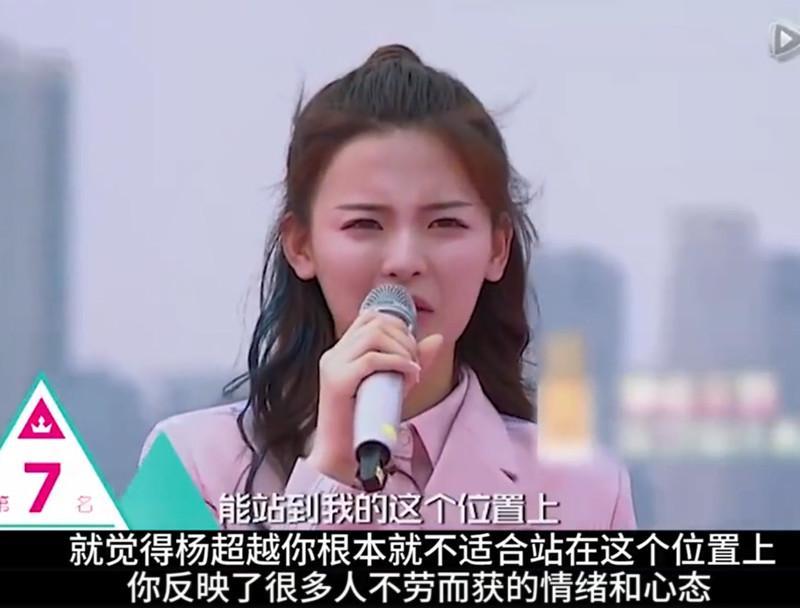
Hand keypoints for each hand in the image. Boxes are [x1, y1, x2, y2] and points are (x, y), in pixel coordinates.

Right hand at [307, 309, 442, 484]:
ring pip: (373, 336)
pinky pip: (372, 359)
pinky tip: (409, 375)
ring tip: (412, 370)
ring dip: (402, 350)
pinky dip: (397, 363)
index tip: (412, 349)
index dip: (398, 325)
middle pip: (375, 322)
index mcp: (342, 352)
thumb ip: (413, 361)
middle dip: (404, 338)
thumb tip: (438, 338)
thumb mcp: (395, 386)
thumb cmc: (367, 422)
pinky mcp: (337, 382)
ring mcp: (333, 366)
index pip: (370, 317)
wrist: (342, 455)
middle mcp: (334, 354)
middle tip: (416, 363)